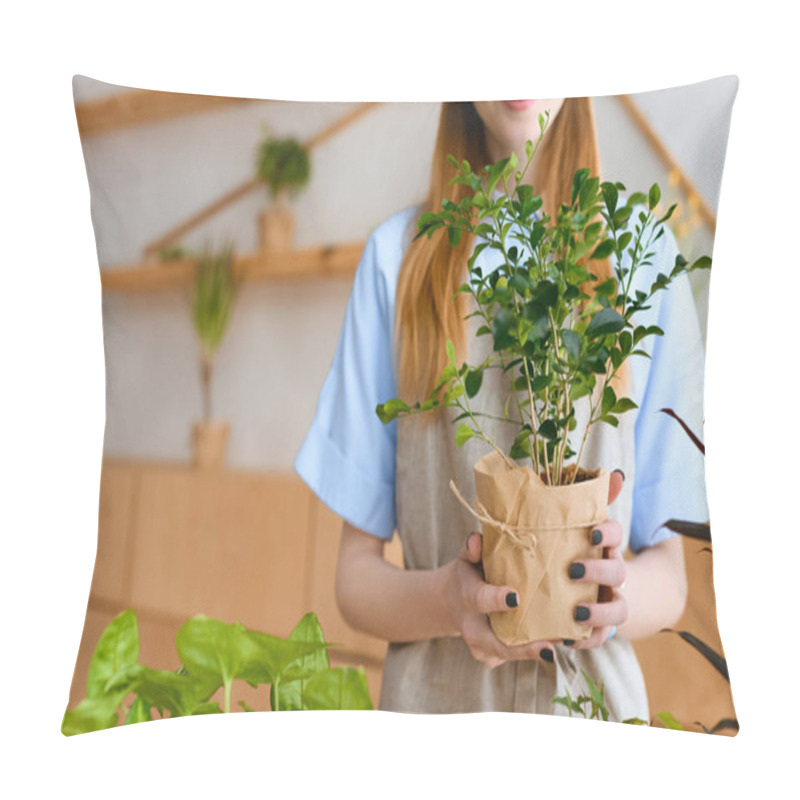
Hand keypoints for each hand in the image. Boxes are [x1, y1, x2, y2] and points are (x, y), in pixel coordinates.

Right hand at [444, 530, 554, 668]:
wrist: (451, 604)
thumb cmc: (468, 575)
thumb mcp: (466, 558)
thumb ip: (472, 548)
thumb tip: (477, 541)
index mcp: (468, 598)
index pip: (481, 599)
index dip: (497, 600)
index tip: (517, 599)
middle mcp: (472, 628)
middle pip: (497, 643)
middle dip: (522, 648)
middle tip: (549, 648)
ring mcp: (481, 648)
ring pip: (509, 654)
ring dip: (535, 652)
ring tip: (565, 644)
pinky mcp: (492, 658)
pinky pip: (514, 657)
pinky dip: (535, 652)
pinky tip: (558, 643)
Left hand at [566, 469, 628, 648]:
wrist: (590, 589)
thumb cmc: (576, 549)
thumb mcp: (576, 526)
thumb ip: (586, 500)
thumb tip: (614, 473)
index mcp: (606, 547)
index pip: (616, 533)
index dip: (609, 532)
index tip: (592, 532)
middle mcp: (613, 574)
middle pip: (617, 572)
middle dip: (599, 571)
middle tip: (573, 570)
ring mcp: (609, 601)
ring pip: (616, 610)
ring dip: (598, 612)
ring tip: (576, 611)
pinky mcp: (600, 626)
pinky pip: (599, 638)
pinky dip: (586, 639)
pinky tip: (567, 638)